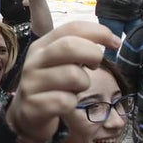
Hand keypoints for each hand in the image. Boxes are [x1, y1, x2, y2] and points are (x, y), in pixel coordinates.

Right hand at [5, 21, 118, 142]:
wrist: (26, 114)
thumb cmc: (51, 84)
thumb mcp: (60, 62)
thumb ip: (78, 48)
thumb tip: (112, 40)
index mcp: (42, 45)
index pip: (72, 28)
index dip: (99, 32)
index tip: (116, 43)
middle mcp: (34, 61)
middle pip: (70, 46)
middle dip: (93, 55)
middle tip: (95, 66)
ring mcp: (31, 83)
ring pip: (73, 76)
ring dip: (83, 84)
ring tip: (74, 89)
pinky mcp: (32, 106)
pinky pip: (66, 101)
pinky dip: (72, 104)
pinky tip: (65, 104)